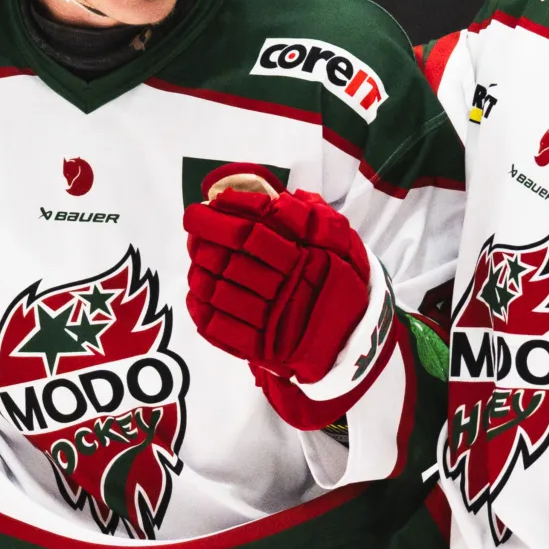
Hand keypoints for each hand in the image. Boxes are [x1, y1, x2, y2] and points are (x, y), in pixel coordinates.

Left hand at [183, 186, 374, 382]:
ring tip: (195, 263)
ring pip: (223, 296)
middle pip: (232, 264)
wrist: (355, 336)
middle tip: (193, 234)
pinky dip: (204, 313)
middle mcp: (289, 290)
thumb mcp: (340, 242)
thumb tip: (274, 199)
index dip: (220, 221)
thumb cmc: (343, 281)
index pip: (253, 234)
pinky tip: (196, 297)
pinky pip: (225, 331)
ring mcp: (275, 323)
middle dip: (204, 246)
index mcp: (306, 260)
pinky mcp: (265, 349)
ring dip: (201, 277)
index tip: (199, 210)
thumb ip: (310, 218)